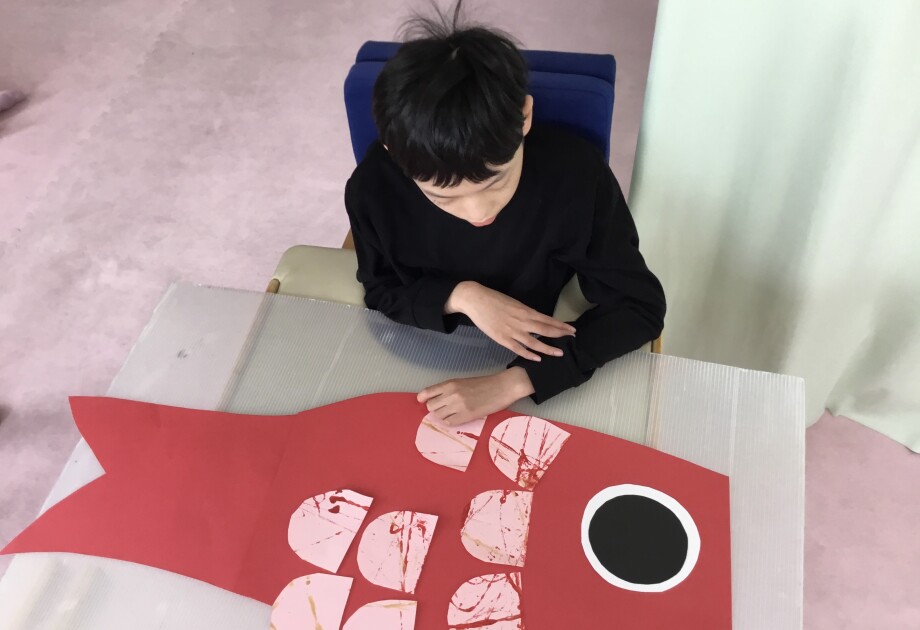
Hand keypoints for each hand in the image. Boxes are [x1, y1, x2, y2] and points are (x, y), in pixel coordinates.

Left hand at [418, 367, 534, 425]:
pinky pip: (449, 423)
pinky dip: (451, 421)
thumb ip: (449, 390)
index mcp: (450, 384)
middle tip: (444, 408)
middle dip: (435, 409)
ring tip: (454, 413)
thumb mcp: (463, 382)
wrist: (502, 387)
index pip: (427, 393)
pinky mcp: (467, 416)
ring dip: (444, 416)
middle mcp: (451, 394)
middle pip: (431, 406)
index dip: (423, 399)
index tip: (423, 401)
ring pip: (439, 416)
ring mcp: (458, 406)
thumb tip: (437, 401)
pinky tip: (459, 417)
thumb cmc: (484, 384)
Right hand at [445, 281, 574, 360]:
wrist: (475, 299)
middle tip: (572, 339)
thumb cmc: (494, 299)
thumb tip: (536, 320)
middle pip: (545, 330)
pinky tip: (537, 358)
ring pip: (534, 342)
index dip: (560, 325)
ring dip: (548, 348)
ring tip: (559, 353)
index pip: (547, 319)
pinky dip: (528, 354)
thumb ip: (524, 312)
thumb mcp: (513, 303)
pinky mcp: (502, 338)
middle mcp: (521, 321)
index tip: (571, 329)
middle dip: (560, 335)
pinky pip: (518, 349)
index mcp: (525, 310)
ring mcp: (512, 331)